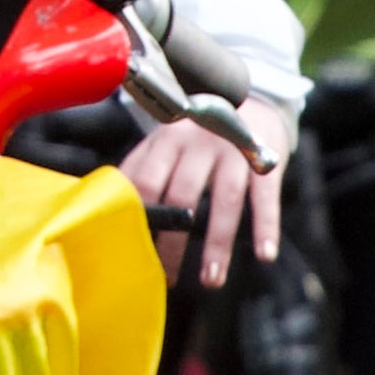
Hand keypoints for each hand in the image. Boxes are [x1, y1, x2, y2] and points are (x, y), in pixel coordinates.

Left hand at [121, 97, 290, 289]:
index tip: (131, 250)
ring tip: (211, 280)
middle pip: (181, 197)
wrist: (252, 95)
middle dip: (173, 242)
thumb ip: (141, 165)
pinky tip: (265, 255)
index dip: (138, 216)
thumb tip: (108, 200)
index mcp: (166, 140)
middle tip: (167, 278)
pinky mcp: (265, 159)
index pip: (145, 180)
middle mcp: (197, 144)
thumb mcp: (167, 137)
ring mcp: (233, 151)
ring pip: (224, 202)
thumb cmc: (198, 128)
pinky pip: (265, 197)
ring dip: (217, 245)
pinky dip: (266, 227)